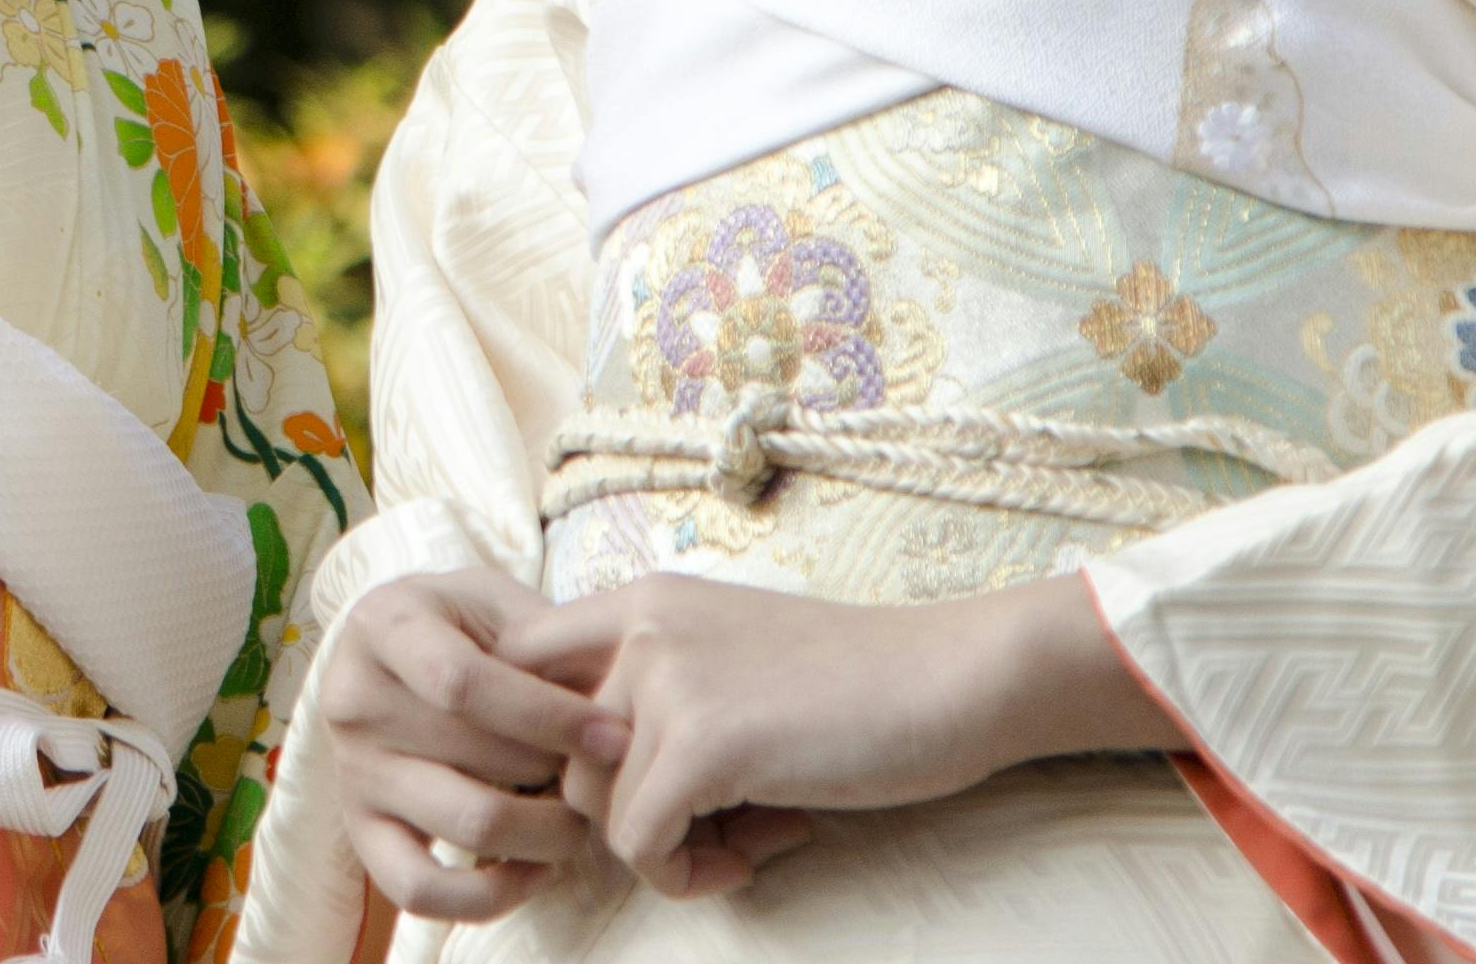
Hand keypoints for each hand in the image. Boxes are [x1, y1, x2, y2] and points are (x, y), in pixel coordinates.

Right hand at [293, 562, 625, 926]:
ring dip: (549, 829)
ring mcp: (353, 772)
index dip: (549, 715)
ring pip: (468, 824)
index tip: (614, 736)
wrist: (399, 651)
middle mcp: (352, 700)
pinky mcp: (361, 832)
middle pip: (478, 756)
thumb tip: (610, 713)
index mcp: (382, 625)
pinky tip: (538, 867)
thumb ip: (546, 643)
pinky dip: (492, 894)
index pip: (462, 681)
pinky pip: (420, 889)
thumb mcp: (499, 603)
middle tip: (607, 771)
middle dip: (562, 769)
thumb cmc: (466, 625)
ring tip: (579, 814)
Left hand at [501, 569, 1170, 897]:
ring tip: (752, 831)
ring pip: (597, 808)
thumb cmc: (855, 685)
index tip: (630, 785)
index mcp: (639, 600)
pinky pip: (641, 846)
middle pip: (557, 757)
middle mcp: (636, 625)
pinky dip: (688, 874)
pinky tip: (756, 854)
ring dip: (667, 843)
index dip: (558, 749)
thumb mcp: (729, 660)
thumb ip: (655, 697)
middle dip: (626, 809)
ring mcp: (666, 679)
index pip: (521, 674)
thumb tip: (589, 791)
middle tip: (717, 820)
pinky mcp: (701, 743)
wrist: (954, 679)